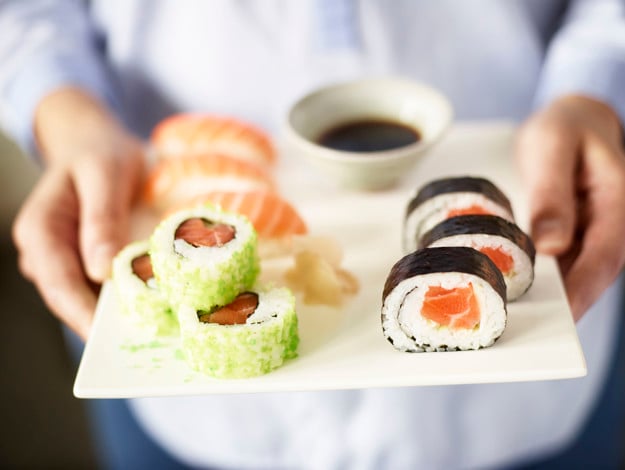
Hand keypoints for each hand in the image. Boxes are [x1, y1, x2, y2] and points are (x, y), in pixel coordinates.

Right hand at [12, 88, 143, 339]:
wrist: (96, 143)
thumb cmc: (99, 153)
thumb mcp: (104, 175)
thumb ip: (101, 219)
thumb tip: (101, 271)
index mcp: (40, 231)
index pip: (59, 284)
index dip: (83, 315)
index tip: (112, 341)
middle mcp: (46, 252)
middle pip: (72, 298)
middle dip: (104, 324)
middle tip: (144, 345)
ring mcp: (64, 259)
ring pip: (88, 296)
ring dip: (118, 314)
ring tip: (154, 332)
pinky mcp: (86, 260)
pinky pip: (102, 285)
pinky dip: (125, 296)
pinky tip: (155, 306)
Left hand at [516, 94, 624, 320]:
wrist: (571, 122)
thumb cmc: (563, 129)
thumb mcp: (550, 147)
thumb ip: (551, 193)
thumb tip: (549, 245)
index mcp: (617, 203)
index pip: (604, 258)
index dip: (582, 291)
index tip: (560, 317)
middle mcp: (612, 225)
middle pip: (591, 275)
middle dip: (563, 304)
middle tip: (527, 328)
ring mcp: (595, 235)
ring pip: (576, 274)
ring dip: (551, 296)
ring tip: (515, 316)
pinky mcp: (576, 238)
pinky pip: (561, 264)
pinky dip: (541, 277)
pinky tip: (516, 288)